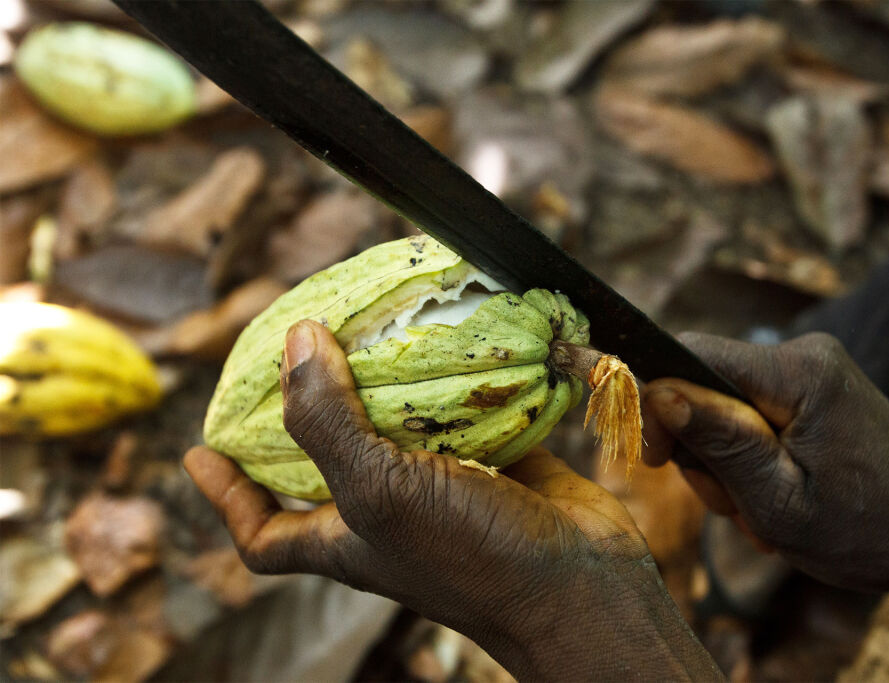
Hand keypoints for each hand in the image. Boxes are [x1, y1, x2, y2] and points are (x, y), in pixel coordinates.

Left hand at [186, 320, 721, 680]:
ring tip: (367, 326)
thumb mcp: (377, 492)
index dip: (224, 497)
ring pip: (402, 426)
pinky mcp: (498, 460)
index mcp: (346, 538)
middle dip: (307, 412)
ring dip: (386, 381)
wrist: (580, 583)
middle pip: (328, 462)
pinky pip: (469, 409)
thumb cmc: (470, 556)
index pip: (263, 532)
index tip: (198, 452)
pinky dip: (461, 377)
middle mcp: (388, 511)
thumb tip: (296, 341)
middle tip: (291, 355)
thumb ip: (327, 421)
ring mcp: (445, 484)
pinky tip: (456, 335)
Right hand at [644, 332, 888, 605]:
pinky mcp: (813, 386)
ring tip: (763, 509)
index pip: (691, 353)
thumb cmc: (867, 532)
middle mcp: (803, 354)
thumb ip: (719, 443)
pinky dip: (750, 457)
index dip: (658, 401)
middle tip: (735, 505)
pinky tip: (776, 492)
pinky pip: (750, 411)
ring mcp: (810, 368)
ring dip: (727, 462)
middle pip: (703, 382)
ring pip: (722, 403)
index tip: (656, 460)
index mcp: (799, 373)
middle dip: (703, 449)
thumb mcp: (779, 501)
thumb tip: (658, 393)